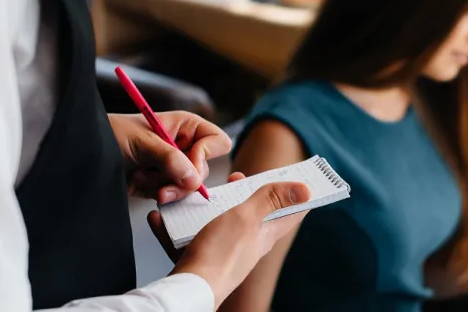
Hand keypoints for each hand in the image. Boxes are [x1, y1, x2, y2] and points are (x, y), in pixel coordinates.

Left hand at [108, 112, 231, 203]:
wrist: (83, 155)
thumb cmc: (110, 134)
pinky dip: (156, 194)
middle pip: (204, 170)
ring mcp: (172, 167)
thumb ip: (169, 158)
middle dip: (181, 179)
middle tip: (162, 186)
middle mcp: (183, 146)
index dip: (206, 155)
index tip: (187, 166)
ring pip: (189, 187)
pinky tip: (139, 183)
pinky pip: (173, 196)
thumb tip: (194, 179)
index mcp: (185, 126)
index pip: (217, 141)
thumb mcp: (140, 141)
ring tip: (141, 179)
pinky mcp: (160, 184)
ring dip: (165, 187)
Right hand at [147, 179, 310, 305]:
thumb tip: (305, 190)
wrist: (188, 290)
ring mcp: (223, 252)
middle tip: (237, 178)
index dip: (297, 196)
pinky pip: (186, 238)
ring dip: (207, 207)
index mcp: (264, 234)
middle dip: (245, 193)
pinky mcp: (199, 258)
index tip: (302, 180)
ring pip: (217, 224)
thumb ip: (271, 200)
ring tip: (196, 195)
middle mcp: (247, 244)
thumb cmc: (220, 255)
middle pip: (252, 214)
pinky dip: (174, 227)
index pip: (290, 214)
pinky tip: (162, 218)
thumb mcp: (248, 218)